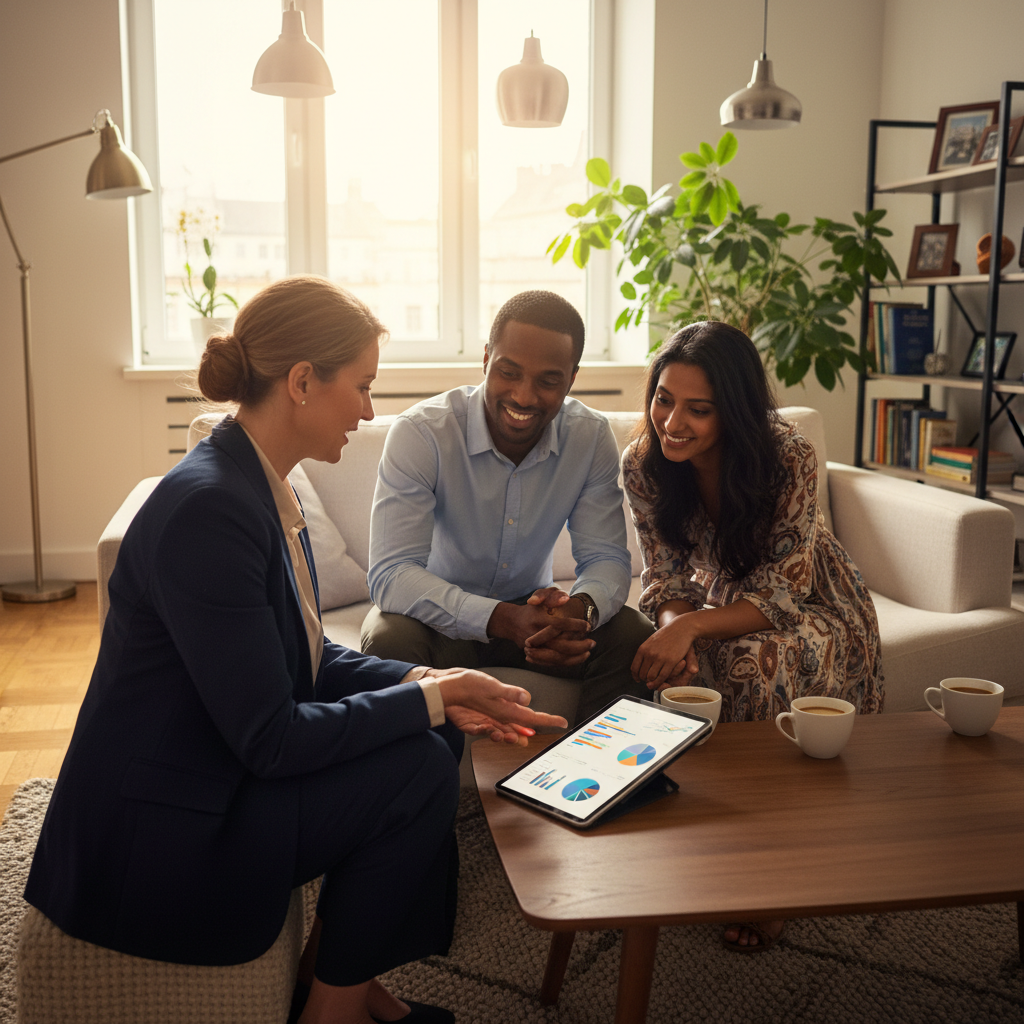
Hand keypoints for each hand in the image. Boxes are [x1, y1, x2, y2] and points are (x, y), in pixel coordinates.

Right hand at [429, 667, 567, 744]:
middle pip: (523, 725)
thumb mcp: (491, 686)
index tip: (562, 722)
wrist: (445, 689)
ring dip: (522, 729)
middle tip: (552, 724)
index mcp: (505, 710)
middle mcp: (499, 717)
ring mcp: (490, 718)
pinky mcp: (481, 717)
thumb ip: (509, 693)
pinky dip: (504, 728)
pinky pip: (496, 726)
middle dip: (536, 727)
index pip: (532, 718)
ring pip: (510, 727)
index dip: (548, 720)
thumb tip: (527, 699)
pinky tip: (506, 728)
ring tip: (531, 731)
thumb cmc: (466, 685)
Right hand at [487, 592, 593, 667]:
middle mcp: (535, 636)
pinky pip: (553, 663)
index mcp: (538, 620)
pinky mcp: (535, 656)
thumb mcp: (541, 596)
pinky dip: (567, 662)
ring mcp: (534, 648)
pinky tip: (579, 658)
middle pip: (560, 645)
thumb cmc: (532, 608)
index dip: (575, 625)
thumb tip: (566, 599)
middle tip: (593, 642)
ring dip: (576, 657)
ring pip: (557, 658)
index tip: (587, 625)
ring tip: (588, 652)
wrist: (513, 623)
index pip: (560, 624)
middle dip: (579, 646)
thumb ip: (553, 595)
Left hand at [631, 616, 700, 690]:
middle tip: (648, 681)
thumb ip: (644, 652)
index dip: (636, 676)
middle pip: (642, 674)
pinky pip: (662, 676)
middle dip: (645, 680)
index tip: (638, 679)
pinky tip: (661, 681)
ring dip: (652, 682)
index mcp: (643, 649)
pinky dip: (660, 681)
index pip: (634, 668)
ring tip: (655, 682)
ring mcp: (660, 658)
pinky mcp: (670, 661)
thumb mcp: (650, 641)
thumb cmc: (666, 635)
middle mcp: (649, 654)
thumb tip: (639, 666)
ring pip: (651, 677)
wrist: (681, 628)